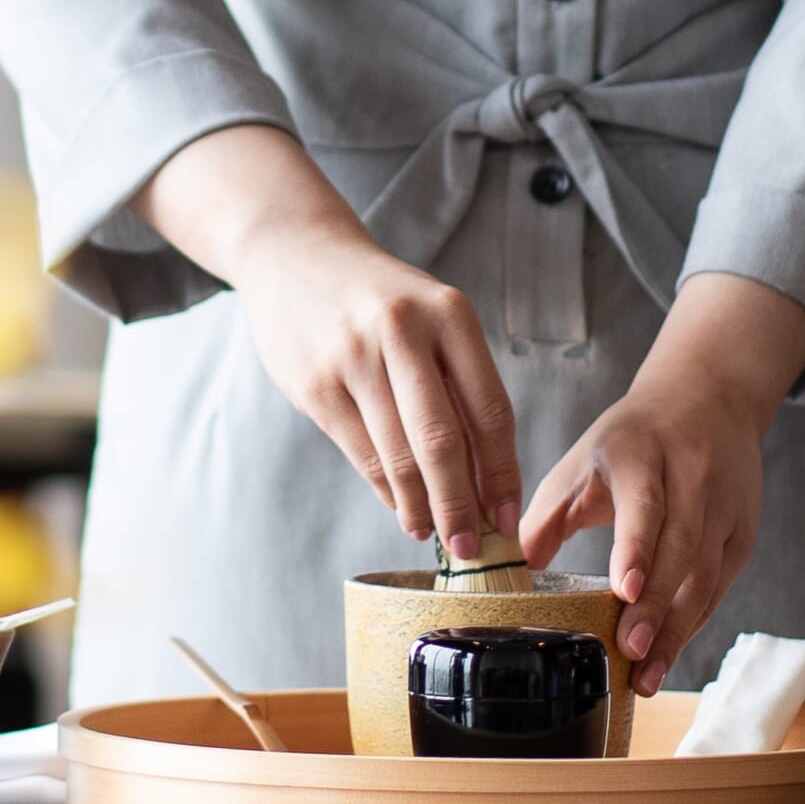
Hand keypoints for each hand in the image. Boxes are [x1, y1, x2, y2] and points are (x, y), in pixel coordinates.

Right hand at [131, 126, 521, 552]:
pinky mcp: (314, 384)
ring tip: (433, 532)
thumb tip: (484, 480)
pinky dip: (385, 490)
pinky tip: (400, 507)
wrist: (295, 254)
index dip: (502, 474)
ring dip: (420, 508)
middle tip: (472, 549)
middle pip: (442, 442)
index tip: (509, 519)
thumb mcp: (432, 318)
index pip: (490, 411)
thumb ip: (458, 385)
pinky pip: (360, 454)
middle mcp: (402, 331)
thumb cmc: (379, 299)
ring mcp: (352, 357)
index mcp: (449, 314)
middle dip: (460, 507)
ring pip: (397, 457)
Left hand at [521, 273, 804, 695]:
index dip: (637, 548)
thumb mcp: (581, 463)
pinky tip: (667, 655)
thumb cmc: (630, 441)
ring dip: (676, 628)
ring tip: (646, 672)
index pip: (645, 503)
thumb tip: (506, 578)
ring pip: (705, 574)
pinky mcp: (742, 534)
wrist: (706, 400)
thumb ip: (544, 518)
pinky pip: (717, 587)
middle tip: (630, 651)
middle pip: (680, 547)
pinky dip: (692, 623)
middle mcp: (693, 476)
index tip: (623, 591)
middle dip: (656, 605)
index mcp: (642, 451)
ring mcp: (725, 507)